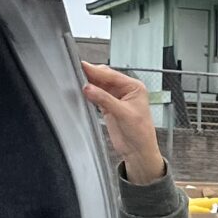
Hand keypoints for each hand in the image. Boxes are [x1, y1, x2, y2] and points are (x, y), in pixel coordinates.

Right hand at [81, 63, 165, 182]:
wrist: (138, 151)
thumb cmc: (141, 133)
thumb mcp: (123, 114)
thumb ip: (105, 100)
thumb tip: (89, 88)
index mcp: (134, 87)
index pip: (112, 75)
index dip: (96, 70)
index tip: (83, 66)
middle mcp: (125, 90)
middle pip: (104, 78)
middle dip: (91, 75)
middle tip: (76, 72)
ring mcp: (116, 98)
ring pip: (99, 86)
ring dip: (89, 84)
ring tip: (76, 81)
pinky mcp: (108, 107)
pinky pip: (96, 96)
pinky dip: (89, 94)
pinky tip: (82, 92)